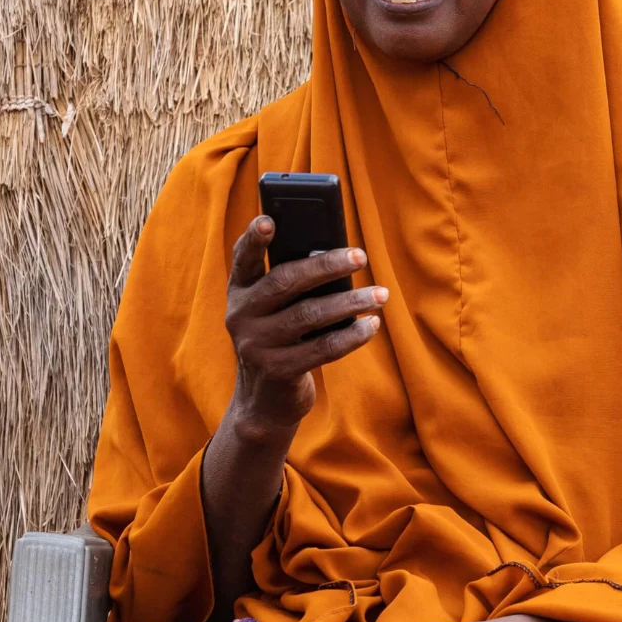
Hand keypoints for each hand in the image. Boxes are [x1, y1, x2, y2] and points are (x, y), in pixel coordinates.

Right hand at [224, 215, 387, 431]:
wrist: (264, 402)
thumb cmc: (282, 338)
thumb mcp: (277, 309)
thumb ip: (295, 284)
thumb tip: (341, 258)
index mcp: (240, 291)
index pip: (243, 258)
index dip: (254, 238)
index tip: (269, 219)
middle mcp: (240, 315)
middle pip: (285, 281)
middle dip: (326, 266)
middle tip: (361, 256)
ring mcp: (256, 345)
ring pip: (309, 315)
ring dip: (350, 302)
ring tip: (381, 295)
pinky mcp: (277, 371)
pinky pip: (322, 349)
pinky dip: (352, 336)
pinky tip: (372, 324)